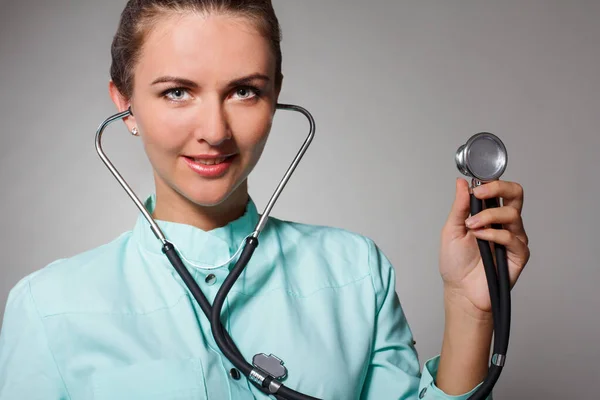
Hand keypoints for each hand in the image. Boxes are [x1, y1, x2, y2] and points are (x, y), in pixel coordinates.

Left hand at [439, 178, 530, 316]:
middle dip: (499, 188)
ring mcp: (513, 238)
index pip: (500, 190)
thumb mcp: (451, 229)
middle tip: (479, 193)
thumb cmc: (456, 263)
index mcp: (489, 214)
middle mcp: (504, 223)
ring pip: (512, 214)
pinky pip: (511, 237)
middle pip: (516, 194)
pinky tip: (480, 238)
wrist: (460, 290)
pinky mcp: (518, 254)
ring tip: (471, 226)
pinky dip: (494, 235)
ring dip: (488, 216)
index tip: (475, 185)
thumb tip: (461, 182)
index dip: (491, 182)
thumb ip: (459, 206)